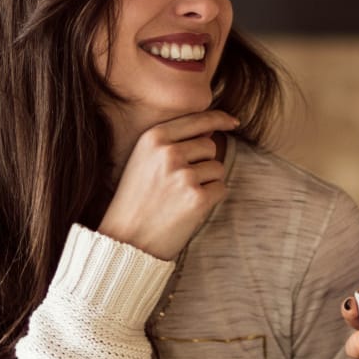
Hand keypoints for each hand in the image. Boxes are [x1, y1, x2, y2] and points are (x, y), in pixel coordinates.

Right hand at [98, 110, 238, 260]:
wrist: (125, 240)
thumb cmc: (135, 200)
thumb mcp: (143, 160)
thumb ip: (172, 141)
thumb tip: (211, 128)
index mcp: (153, 137)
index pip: (197, 119)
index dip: (219, 119)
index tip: (233, 122)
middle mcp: (168, 152)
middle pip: (210, 145)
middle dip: (203, 162)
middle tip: (179, 184)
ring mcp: (184, 175)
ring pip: (217, 168)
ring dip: (206, 183)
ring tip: (179, 198)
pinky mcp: (197, 198)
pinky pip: (221, 189)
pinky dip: (210, 200)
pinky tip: (187, 209)